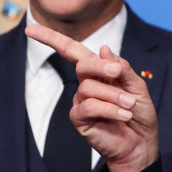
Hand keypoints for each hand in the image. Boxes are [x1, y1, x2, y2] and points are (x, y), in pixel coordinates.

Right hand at [24, 22, 158, 171]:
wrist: (141, 142)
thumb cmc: (139, 113)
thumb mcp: (136, 86)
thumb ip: (122, 68)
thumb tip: (104, 49)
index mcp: (99, 72)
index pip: (72, 51)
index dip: (51, 39)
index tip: (29, 29)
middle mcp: (86, 84)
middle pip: (82, 64)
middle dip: (100, 66)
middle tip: (118, 74)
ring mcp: (80, 101)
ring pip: (88, 87)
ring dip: (114, 95)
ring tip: (130, 106)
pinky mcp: (79, 118)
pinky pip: (89, 106)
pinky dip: (110, 109)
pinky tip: (124, 115)